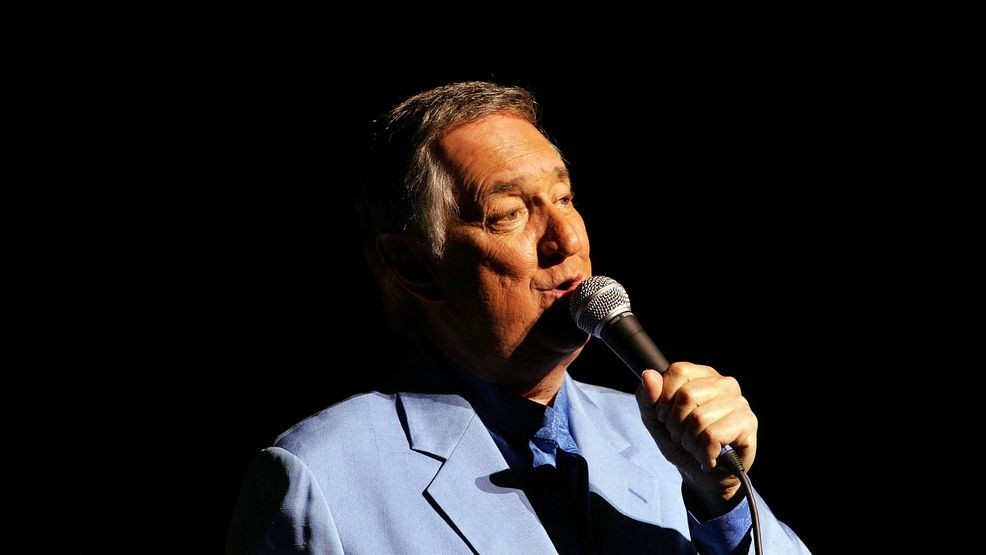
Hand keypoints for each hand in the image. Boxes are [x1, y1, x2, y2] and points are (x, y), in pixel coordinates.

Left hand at [635, 363, 757, 517]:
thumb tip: (648, 376)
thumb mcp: (655, 421)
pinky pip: (713, 436)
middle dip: (676, 424)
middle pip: (686, 395)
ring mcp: (739, 403)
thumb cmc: (681, 443)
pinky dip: (703, 453)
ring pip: (699, 418)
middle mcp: (724, 384)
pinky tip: (708, 456)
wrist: (702, 477)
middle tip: (681, 436)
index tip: (665, 417)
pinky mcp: (747, 424)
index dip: (664, 399)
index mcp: (702, 376)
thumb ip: (648, 398)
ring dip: (689, 442)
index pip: (678, 371)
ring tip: (695, 447)